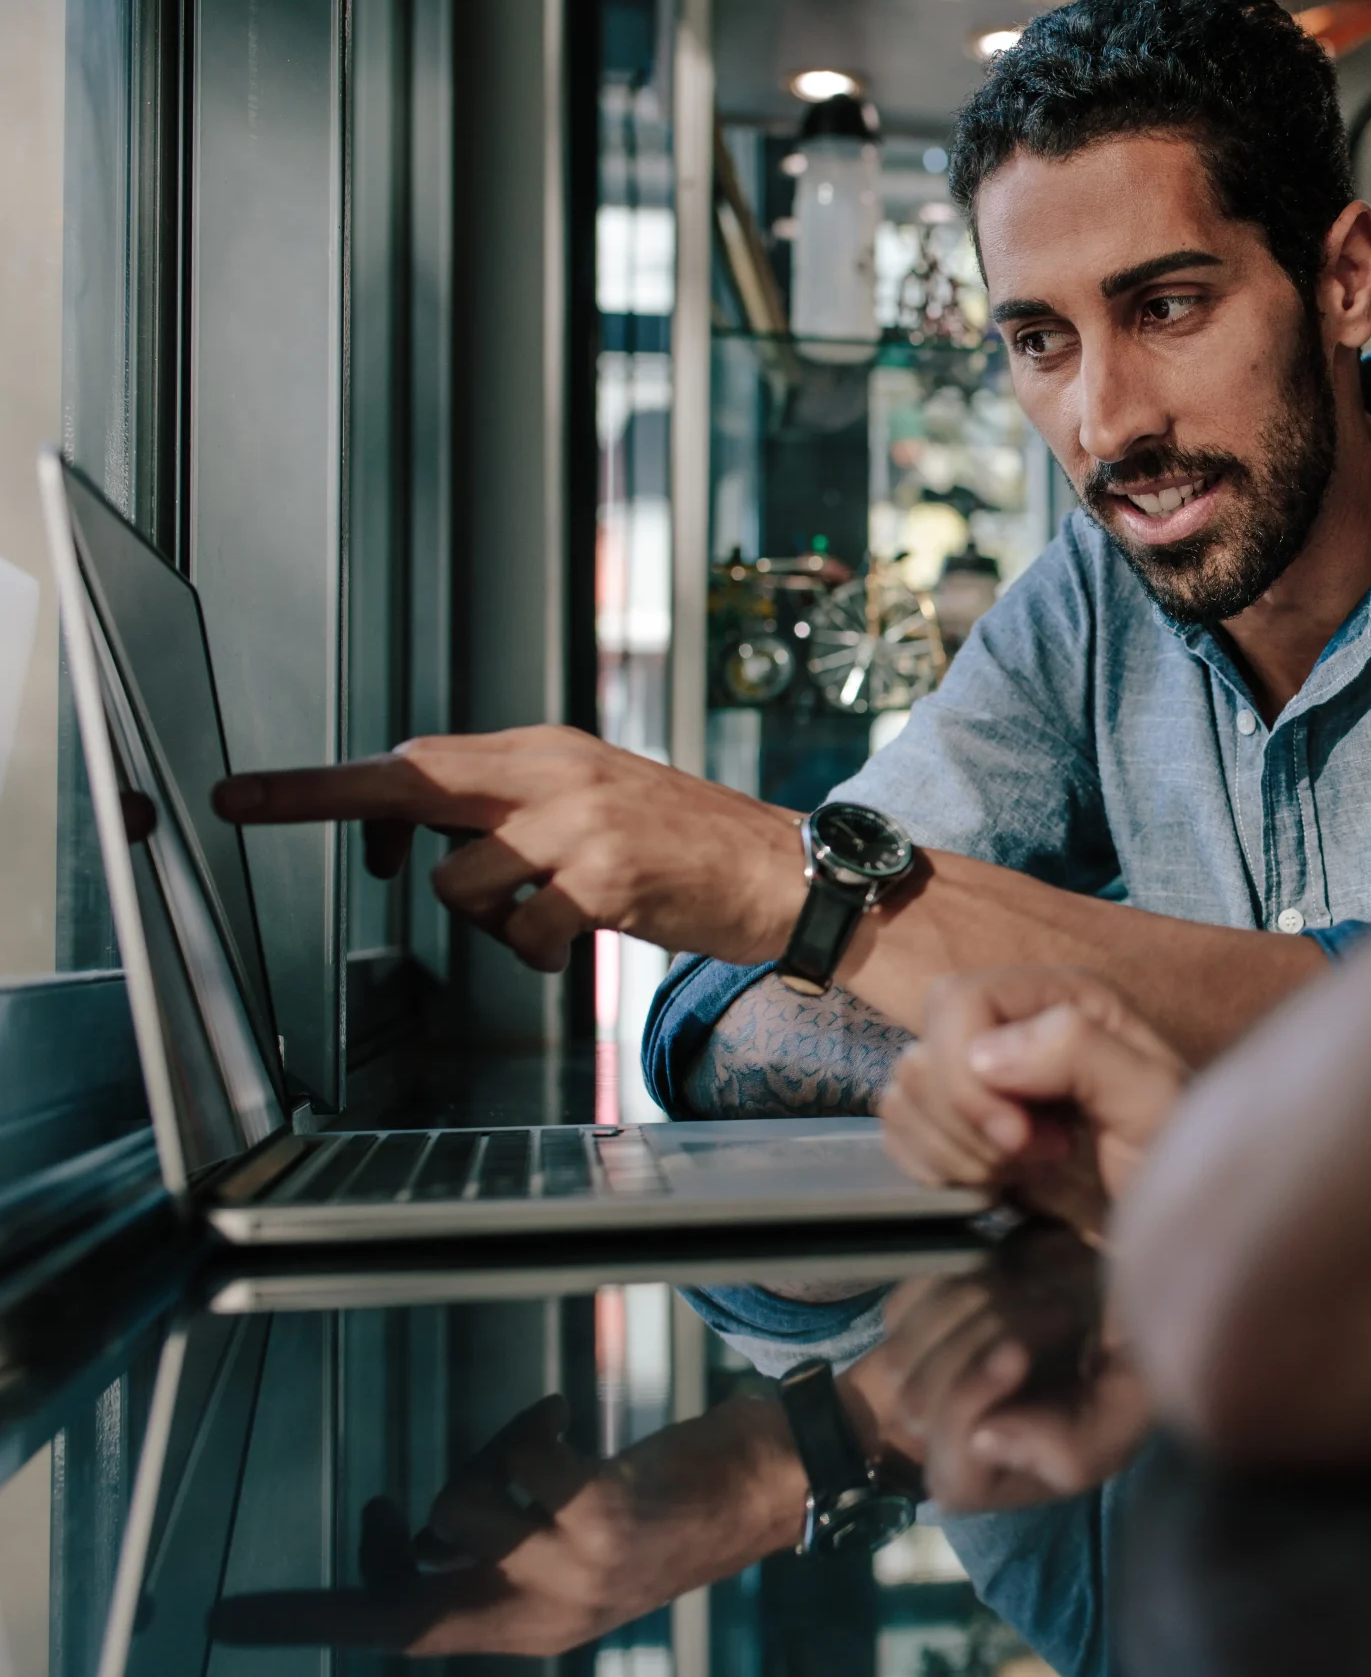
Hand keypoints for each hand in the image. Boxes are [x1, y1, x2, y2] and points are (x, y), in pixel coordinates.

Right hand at [207, 1391, 805, 1655]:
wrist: (778, 1487)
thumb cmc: (676, 1506)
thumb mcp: (580, 1554)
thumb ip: (502, 1557)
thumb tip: (416, 1536)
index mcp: (531, 1627)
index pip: (402, 1635)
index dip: (314, 1622)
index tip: (235, 1616)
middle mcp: (546, 1612)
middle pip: (405, 1599)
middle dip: (340, 1581)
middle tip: (311, 1553)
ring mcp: (573, 1569)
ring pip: (454, 1508)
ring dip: (482, 1455)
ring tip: (537, 1443)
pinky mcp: (602, 1515)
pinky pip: (518, 1462)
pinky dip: (527, 1426)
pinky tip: (560, 1418)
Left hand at [212, 726, 808, 970]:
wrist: (786, 871)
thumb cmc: (692, 847)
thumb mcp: (597, 802)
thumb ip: (517, 808)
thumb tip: (428, 834)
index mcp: (548, 753)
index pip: (419, 757)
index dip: (331, 783)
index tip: (254, 792)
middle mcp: (556, 776)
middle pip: (409, 781)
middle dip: (317, 797)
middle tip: (246, 801)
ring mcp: (581, 824)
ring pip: (462, 881)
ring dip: (488, 921)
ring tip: (545, 921)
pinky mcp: (609, 878)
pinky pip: (525, 933)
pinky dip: (540, 954)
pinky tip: (578, 947)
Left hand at [858, 1232, 1150, 1512]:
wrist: (1124, 1287)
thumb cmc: (1129, 1359)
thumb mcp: (1125, 1416)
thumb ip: (1073, 1449)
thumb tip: (986, 1439)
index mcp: (990, 1478)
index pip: (950, 1462)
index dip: (975, 1403)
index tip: (1019, 1353)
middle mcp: (945, 1436)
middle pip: (919, 1400)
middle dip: (989, 1345)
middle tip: (1054, 1313)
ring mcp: (923, 1377)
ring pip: (905, 1349)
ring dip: (976, 1305)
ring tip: (1034, 1292)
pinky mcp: (914, 1323)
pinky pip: (901, 1307)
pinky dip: (951, 1281)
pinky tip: (1001, 1276)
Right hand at [881, 967, 1187, 1235]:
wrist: (1182, 1230)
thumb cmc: (1183, 1165)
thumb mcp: (1155, 1103)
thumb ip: (1081, 1054)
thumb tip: (984, 1053)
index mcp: (1062, 997)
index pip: (957, 1001)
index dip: (967, 1076)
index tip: (1019, 1138)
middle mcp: (1015, 1026)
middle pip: (923, 1053)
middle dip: (968, 1124)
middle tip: (1040, 1157)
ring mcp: (984, 1076)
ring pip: (906, 1095)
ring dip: (958, 1151)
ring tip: (1027, 1171)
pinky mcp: (962, 1126)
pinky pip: (900, 1131)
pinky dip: (935, 1166)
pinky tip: (996, 1183)